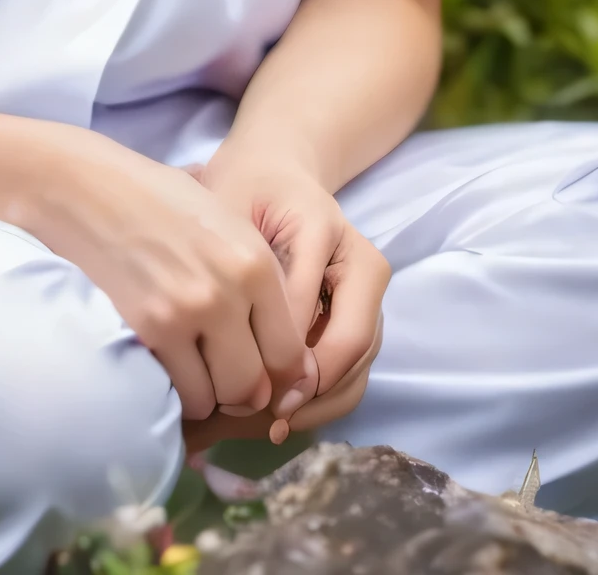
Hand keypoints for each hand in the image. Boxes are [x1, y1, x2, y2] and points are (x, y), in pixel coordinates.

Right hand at [26, 128, 317, 426]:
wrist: (88, 187)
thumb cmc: (157, 201)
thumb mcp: (225, 225)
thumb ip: (257, 282)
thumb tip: (285, 358)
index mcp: (255, 261)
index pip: (291, 353)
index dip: (278, 375)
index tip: (261, 376)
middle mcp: (229, 291)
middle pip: (257, 386)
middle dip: (243, 392)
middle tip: (224, 377)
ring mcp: (188, 313)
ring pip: (218, 397)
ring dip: (208, 393)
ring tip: (192, 367)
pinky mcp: (148, 329)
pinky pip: (180, 392)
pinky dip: (176, 390)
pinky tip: (167, 364)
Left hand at [191, 143, 389, 441]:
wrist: (275, 171)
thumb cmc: (242, 189)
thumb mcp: (228, 214)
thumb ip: (239, 272)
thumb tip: (247, 349)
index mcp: (324, 229)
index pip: (308, 308)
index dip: (280, 358)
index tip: (244, 390)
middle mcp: (361, 263)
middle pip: (352, 344)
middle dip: (309, 391)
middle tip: (264, 420)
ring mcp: (369, 293)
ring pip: (359, 365)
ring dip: (318, 404)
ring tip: (269, 426)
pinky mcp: (365, 315)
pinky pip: (353, 369)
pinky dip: (323, 398)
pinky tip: (282, 414)